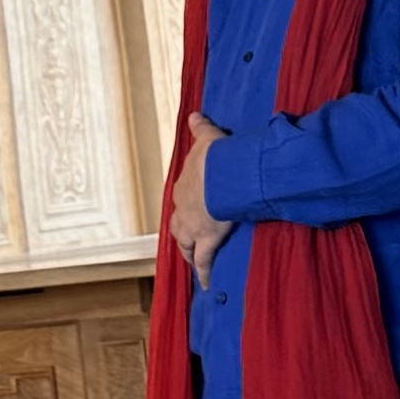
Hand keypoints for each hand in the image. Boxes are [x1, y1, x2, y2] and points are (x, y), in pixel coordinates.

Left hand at [169, 112, 235, 290]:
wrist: (220, 176)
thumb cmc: (215, 157)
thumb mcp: (207, 139)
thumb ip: (199, 128)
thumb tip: (194, 114)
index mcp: (184, 187)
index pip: (183, 200)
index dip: (188, 207)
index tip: (192, 212)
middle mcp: (183, 210)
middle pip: (179, 227)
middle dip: (184, 235)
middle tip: (190, 242)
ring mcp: (193, 228)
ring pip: (187, 245)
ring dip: (190, 253)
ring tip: (195, 263)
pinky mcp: (206, 241)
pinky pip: (204, 261)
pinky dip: (204, 273)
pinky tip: (205, 284)